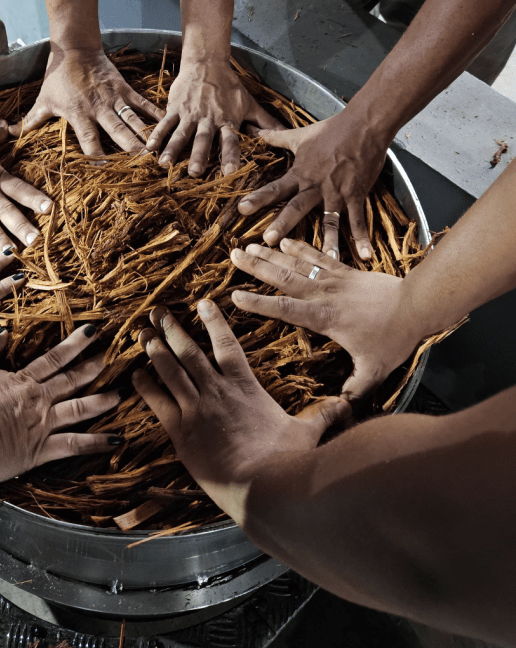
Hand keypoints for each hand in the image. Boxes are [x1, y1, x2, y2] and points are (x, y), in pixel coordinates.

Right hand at [0, 323, 120, 484]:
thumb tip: (1, 331)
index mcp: (23, 381)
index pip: (54, 358)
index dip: (75, 344)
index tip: (93, 332)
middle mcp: (38, 400)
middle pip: (72, 380)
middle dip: (93, 368)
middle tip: (113, 358)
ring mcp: (43, 425)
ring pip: (79, 409)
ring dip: (102, 401)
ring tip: (120, 395)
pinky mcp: (41, 450)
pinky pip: (74, 445)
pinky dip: (97, 443)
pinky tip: (116, 440)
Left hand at [9, 47, 162, 154]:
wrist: (75, 48)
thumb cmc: (57, 78)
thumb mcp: (43, 100)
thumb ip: (30, 121)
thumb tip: (9, 134)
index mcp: (79, 115)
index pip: (89, 141)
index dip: (96, 157)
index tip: (105, 171)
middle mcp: (99, 109)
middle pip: (117, 132)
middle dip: (130, 149)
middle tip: (142, 165)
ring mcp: (114, 98)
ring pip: (132, 120)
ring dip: (145, 135)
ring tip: (156, 151)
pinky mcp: (125, 89)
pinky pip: (142, 103)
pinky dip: (154, 113)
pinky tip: (166, 123)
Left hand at [133, 301, 348, 524]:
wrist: (265, 487)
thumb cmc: (288, 462)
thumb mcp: (309, 433)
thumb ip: (326, 415)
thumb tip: (350, 404)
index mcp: (245, 387)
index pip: (227, 345)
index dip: (214, 322)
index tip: (203, 303)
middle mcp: (218, 391)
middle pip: (190, 352)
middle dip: (173, 330)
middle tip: (159, 313)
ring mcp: (197, 409)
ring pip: (170, 371)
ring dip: (155, 351)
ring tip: (142, 335)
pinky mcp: (181, 431)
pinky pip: (158, 402)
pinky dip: (145, 387)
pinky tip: (134, 375)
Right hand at [145, 57, 282, 175]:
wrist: (206, 63)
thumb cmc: (230, 86)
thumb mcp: (249, 103)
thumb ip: (266, 122)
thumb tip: (287, 133)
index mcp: (226, 120)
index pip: (229, 140)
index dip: (230, 154)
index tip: (229, 171)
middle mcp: (207, 119)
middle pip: (203, 140)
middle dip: (198, 156)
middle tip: (195, 173)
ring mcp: (189, 114)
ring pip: (180, 134)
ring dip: (173, 149)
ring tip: (166, 165)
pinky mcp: (174, 108)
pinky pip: (164, 123)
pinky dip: (157, 135)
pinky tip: (149, 148)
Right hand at [229, 241, 428, 397]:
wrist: (417, 305)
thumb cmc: (394, 338)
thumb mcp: (374, 369)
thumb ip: (355, 388)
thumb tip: (341, 410)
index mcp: (325, 318)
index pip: (284, 309)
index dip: (258, 303)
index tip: (234, 296)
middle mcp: (324, 295)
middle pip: (284, 278)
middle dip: (257, 267)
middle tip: (233, 256)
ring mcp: (334, 279)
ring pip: (297, 263)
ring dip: (272, 254)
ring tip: (248, 245)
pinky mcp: (345, 271)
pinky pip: (318, 256)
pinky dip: (300, 247)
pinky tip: (284, 240)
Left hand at [238, 111, 389, 259]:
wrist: (364, 125)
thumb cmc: (331, 130)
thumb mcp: (300, 135)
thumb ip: (277, 137)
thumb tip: (256, 131)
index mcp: (301, 173)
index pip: (275, 188)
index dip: (258, 198)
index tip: (241, 209)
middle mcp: (316, 186)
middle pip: (296, 207)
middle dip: (282, 224)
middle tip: (268, 241)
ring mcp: (337, 192)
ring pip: (330, 220)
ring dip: (328, 241)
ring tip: (324, 261)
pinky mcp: (356, 194)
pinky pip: (358, 219)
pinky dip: (362, 238)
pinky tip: (365, 256)